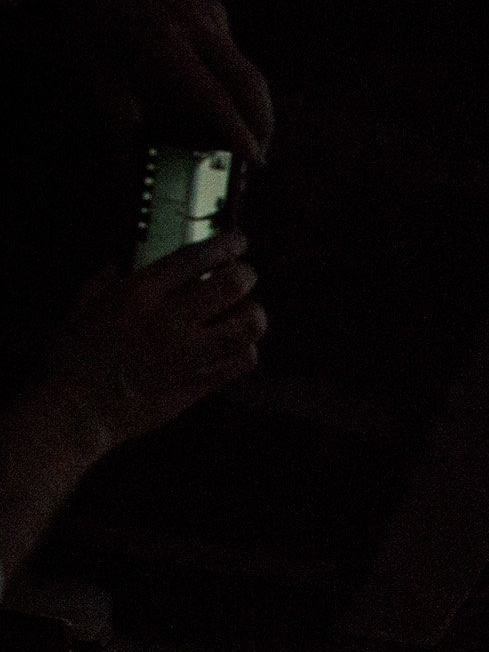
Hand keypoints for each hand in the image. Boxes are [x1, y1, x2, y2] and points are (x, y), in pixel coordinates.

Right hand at [37, 232, 263, 451]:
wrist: (75, 410)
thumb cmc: (71, 358)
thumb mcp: (81, 306)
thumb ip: (105, 279)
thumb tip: (123, 260)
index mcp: (140, 293)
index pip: (196, 257)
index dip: (225, 244)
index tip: (238, 241)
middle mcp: (170, 319)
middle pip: (231, 285)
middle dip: (246, 274)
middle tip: (246, 274)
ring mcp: (188, 354)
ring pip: (246, 325)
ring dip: (253, 313)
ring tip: (247, 311)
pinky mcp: (198, 384)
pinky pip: (241, 363)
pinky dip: (247, 350)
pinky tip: (239, 346)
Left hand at [63, 0, 273, 162]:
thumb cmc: (85, 11)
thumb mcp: (91, 61)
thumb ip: (117, 104)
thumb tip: (134, 145)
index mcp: (161, 39)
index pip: (213, 94)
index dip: (237, 129)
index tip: (252, 158)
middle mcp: (193, 23)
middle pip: (249, 82)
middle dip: (262, 123)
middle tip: (259, 155)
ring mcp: (208, 12)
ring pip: (248, 69)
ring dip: (253, 105)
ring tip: (244, 133)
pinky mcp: (213, 7)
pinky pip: (233, 52)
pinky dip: (233, 81)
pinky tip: (217, 93)